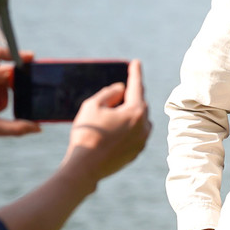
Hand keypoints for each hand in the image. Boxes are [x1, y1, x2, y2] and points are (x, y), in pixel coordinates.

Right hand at [63, 59, 151, 181]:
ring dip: (130, 113)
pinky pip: (136, 134)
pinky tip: (114, 129)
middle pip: (139, 104)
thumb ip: (109, 93)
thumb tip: (121, 89)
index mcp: (135, 111)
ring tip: (113, 113)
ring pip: (139, 120)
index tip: (136, 62)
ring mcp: (142, 141)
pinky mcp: (136, 152)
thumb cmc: (87, 134)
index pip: (136, 86)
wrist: (85, 167)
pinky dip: (128, 127)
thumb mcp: (93, 105)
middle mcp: (144, 126)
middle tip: (117, 92)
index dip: (135, 72)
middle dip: (130, 96)